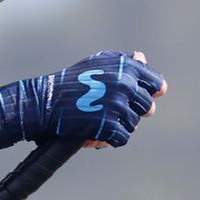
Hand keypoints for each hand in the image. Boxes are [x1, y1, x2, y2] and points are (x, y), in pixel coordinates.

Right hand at [44, 50, 166, 148]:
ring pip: (133, 124)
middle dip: (133, 112)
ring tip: (101, 126)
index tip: (146, 98)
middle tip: (116, 114)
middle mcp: (125, 85)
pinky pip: (122, 138)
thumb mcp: (96, 64)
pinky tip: (98, 137)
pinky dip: (110, 140)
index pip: (155, 83)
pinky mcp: (108, 125)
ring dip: (118, 127)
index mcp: (126, 68)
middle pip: (146, 106)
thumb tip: (142, 58)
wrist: (45, 102)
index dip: (152, 92)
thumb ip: (122, 61)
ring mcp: (117, 105)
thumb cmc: (68, 82)